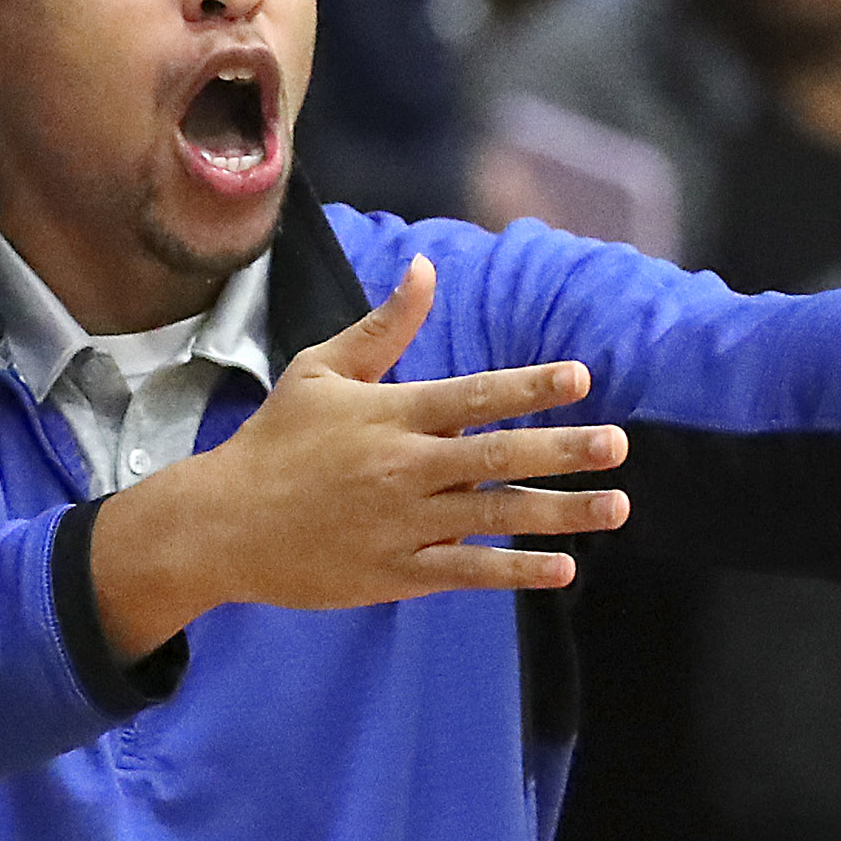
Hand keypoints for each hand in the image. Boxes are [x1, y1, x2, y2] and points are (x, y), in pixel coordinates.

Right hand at [90, 255, 630, 657]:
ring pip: (495, 517)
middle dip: (563, 450)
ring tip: (615, 508)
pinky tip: (562, 568)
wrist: (222, 525)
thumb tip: (425, 267)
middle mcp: (404, 468)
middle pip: (497, 456)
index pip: (473, 396)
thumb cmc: (275, 442)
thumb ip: (383, 327)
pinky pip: (467, 572)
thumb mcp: (320, 372)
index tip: (580, 377)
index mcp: (390, 415)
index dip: (530, 386)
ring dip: (559, 513)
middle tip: (617, 445)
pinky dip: (515, 571)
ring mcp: (403, 524)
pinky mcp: (396, 573)